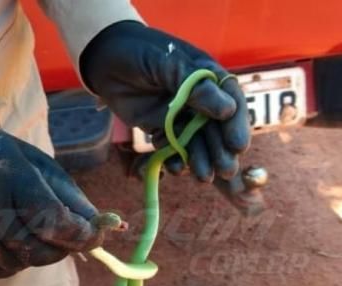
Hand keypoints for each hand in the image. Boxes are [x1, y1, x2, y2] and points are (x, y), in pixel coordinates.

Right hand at [0, 104, 103, 279]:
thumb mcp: (28, 158)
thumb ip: (65, 193)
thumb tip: (100, 225)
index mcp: (10, 179)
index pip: (54, 222)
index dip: (82, 235)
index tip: (96, 235)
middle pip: (38, 253)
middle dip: (61, 249)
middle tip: (66, 235)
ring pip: (17, 266)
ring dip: (33, 254)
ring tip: (26, 226)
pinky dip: (8, 261)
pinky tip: (4, 238)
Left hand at [80, 21, 250, 181]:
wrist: (103, 60)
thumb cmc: (140, 52)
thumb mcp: (168, 63)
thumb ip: (195, 87)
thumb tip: (228, 109)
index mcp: (208, 78)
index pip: (231, 102)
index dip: (236, 125)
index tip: (237, 146)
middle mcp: (198, 100)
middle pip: (215, 128)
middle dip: (221, 150)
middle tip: (226, 171)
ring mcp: (179, 115)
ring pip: (195, 141)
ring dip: (201, 159)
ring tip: (204, 177)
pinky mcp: (160, 128)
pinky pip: (171, 148)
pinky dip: (174, 160)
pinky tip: (176, 170)